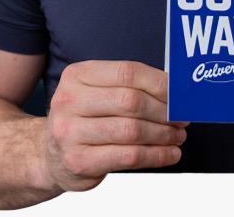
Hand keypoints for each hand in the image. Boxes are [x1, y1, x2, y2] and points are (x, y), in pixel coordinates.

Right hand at [36, 61, 187, 191]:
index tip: (181, 94)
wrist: (51, 154)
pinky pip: (129, 157)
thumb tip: (177, 91)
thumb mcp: (97, 93)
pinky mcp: (79, 161)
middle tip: (182, 118)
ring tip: (177, 136)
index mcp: (77, 75)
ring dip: (163, 135)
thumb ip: (130, 87)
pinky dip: (156, 155)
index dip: (160, 83)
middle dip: (165, 111)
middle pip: (131, 101)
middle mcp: (69, 101)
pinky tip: (169, 154)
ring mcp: (70, 132)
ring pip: (132, 131)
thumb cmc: (84, 119)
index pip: (127, 72)